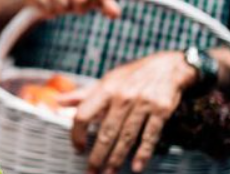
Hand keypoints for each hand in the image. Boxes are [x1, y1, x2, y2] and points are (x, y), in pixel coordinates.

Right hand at [19, 0, 120, 17]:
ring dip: (64, 10)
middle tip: (76, 6)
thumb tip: (115, 13)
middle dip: (80, 8)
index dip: (95, 0)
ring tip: (62, 4)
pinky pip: (48, 9)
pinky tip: (49, 5)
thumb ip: (105, 3)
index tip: (92, 1)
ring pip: (63, 5)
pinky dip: (51, 12)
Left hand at [59, 52, 197, 173]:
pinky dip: (143, 153)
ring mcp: (143, 103)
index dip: (77, 134)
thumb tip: (59, 102)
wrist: (170, 66)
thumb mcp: (108, 80)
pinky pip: (150, 135)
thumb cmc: (134, 75)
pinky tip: (137, 166)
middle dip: (98, 155)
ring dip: (117, 158)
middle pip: (106, 131)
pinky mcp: (162, 110)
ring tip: (109, 172)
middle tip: (92, 171)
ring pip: (126, 136)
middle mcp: (123, 96)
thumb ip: (84, 94)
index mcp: (106, 88)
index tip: (77, 148)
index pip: (84, 114)